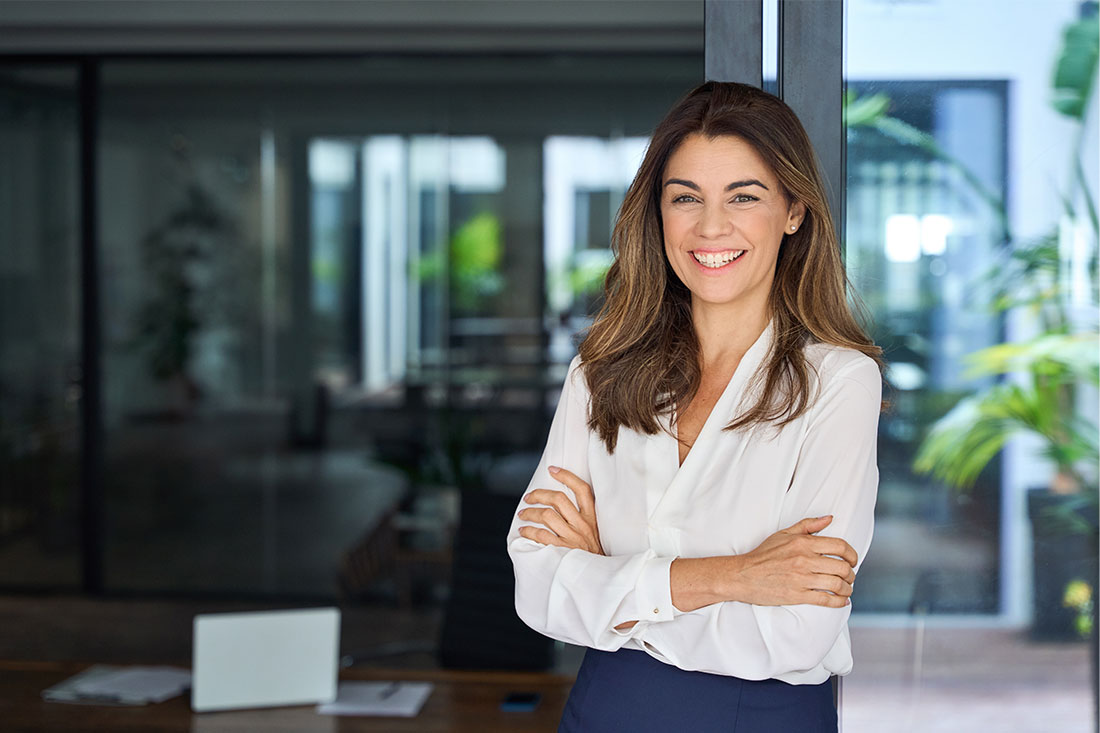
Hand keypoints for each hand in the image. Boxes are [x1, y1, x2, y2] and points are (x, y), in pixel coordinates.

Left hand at [517, 466, 604, 554]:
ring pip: (547, 515)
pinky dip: (529, 531)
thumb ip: (583, 520)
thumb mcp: (596, 533)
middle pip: (558, 499)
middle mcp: (583, 526)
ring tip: (523, 514)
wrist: (601, 579)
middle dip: (539, 495)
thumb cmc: (595, 556)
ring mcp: (573, 538)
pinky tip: (524, 530)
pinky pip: (541, 536)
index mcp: (593, 518)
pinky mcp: (563, 551)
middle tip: (529, 497)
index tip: (553, 469)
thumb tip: (559, 505)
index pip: (582, 490)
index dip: (567, 476)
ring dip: (530, 513)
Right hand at [727, 515, 857, 608]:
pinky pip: (826, 599)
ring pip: (837, 584)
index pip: (840, 546)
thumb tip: (829, 518)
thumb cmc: (763, 555)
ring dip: (847, 588)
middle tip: (849, 577)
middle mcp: (804, 560)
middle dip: (851, 574)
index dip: (852, 555)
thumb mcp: (783, 534)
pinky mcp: (798, 595)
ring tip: (846, 589)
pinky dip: (839, 601)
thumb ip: (808, 525)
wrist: (743, 575)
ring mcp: (802, 579)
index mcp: (803, 543)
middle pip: (842, 567)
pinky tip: (841, 600)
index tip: (852, 560)